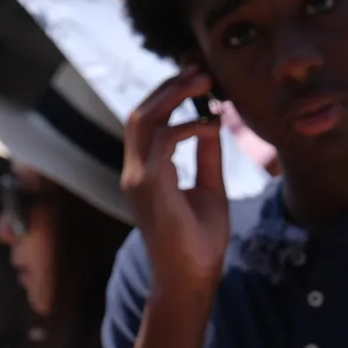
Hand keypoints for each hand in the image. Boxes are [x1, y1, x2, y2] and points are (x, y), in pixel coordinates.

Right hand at [124, 68, 230, 299]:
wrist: (193, 278)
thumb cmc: (201, 240)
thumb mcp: (209, 188)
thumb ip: (207, 156)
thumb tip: (212, 122)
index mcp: (146, 172)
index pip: (147, 122)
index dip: (169, 96)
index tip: (199, 78)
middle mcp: (135, 172)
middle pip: (141, 114)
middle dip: (169, 87)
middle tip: (200, 69)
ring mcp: (138, 179)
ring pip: (143, 120)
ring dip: (174, 96)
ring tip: (203, 82)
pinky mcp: (149, 187)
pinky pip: (163, 142)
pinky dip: (187, 127)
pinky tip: (210, 124)